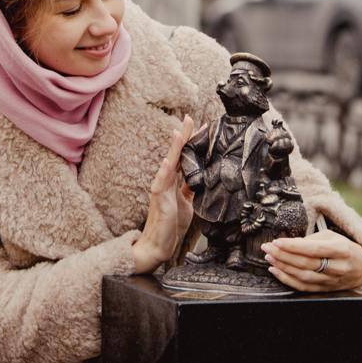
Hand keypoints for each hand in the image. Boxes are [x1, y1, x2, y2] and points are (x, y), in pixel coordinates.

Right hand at [132, 115, 195, 272]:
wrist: (159, 244)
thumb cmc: (171, 224)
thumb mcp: (187, 202)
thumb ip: (190, 188)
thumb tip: (199, 177)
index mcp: (173, 181)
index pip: (184, 157)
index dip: (191, 142)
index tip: (202, 126)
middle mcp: (166, 181)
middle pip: (176, 154)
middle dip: (183, 136)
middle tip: (190, 118)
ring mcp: (161, 190)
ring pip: (169, 164)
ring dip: (174, 148)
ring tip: (178, 132)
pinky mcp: (160, 201)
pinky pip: (161, 184)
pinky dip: (164, 171)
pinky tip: (167, 161)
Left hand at [261, 229, 361, 291]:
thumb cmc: (343, 248)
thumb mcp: (332, 237)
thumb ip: (312, 240)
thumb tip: (290, 244)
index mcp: (341, 250)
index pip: (314, 249)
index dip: (294, 246)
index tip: (277, 241)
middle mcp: (338, 268)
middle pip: (306, 263)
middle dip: (283, 255)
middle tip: (267, 248)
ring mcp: (331, 282)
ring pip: (303, 276)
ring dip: (283, 267)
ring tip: (269, 257)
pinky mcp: (324, 290)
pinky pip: (303, 287)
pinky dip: (287, 279)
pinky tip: (275, 271)